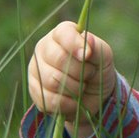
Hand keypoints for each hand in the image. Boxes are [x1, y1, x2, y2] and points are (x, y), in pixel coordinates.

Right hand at [28, 21, 117, 136]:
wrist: (94, 95)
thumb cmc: (98, 69)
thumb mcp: (104, 57)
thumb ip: (96, 47)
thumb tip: (88, 40)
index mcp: (61, 34)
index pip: (63, 34)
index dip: (75, 45)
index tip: (87, 56)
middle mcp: (44, 48)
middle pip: (59, 59)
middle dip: (80, 72)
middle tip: (89, 75)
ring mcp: (35, 69)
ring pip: (53, 80)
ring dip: (75, 88)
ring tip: (82, 87)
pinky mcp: (34, 90)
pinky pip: (50, 99)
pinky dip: (68, 103)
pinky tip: (74, 100)